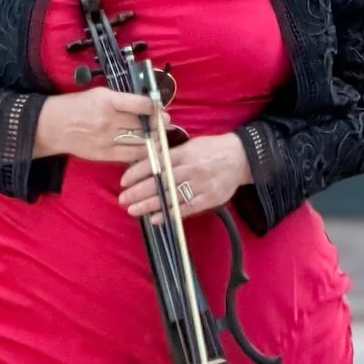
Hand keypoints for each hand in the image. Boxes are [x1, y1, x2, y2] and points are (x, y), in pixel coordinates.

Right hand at [34, 86, 156, 162]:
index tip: (160, 108)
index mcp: (107, 100)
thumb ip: (121, 99)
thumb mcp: (98, 94)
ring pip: (140, 140)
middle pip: (143, 123)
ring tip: (160, 135)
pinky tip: (148, 148)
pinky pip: (130, 155)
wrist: (51, 126)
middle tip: (166, 122)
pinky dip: (142, 151)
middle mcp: (108, 120)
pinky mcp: (104, 154)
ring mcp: (106, 139)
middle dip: (158, 123)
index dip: (154, 107)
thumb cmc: (75, 106)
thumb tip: (146, 104)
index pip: (141, 104)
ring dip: (153, 138)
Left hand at [120, 131, 249, 220]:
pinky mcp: (208, 199)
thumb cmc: (211, 149)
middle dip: (139, 191)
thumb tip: (147, 158)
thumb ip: (170, 153)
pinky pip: (186, 209)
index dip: (138, 172)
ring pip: (170, 197)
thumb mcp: (190, 145)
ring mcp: (199, 186)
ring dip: (149, 205)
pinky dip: (170, 214)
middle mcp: (190, 170)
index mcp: (184, 154)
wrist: (240, 158)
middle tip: (123, 199)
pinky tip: (155, 218)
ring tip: (133, 210)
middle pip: (160, 182)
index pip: (156, 163)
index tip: (124, 180)